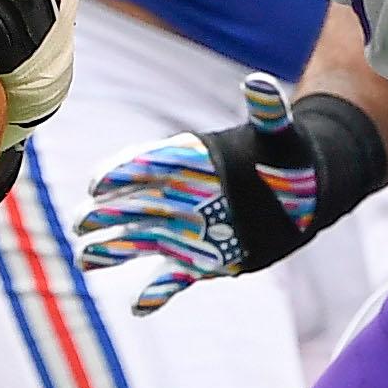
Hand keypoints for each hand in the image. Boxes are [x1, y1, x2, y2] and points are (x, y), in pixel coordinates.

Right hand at [77, 73, 317, 313]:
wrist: (306, 194)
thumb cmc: (290, 158)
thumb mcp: (281, 134)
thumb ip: (267, 110)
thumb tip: (261, 80)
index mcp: (191, 163)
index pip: (146, 165)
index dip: (121, 173)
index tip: (98, 184)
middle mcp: (180, 196)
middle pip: (134, 204)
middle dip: (106, 213)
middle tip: (80, 222)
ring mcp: (188, 230)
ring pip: (142, 240)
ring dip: (113, 250)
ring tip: (84, 261)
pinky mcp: (203, 260)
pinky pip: (173, 278)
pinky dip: (157, 293)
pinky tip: (139, 307)